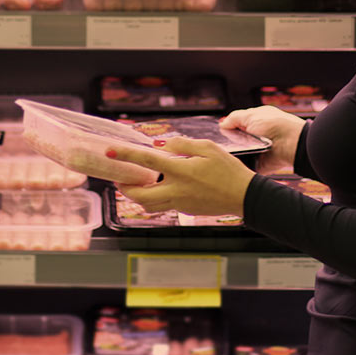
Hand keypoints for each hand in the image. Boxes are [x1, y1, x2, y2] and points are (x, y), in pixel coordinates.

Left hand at [108, 137, 254, 217]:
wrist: (244, 196)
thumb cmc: (229, 170)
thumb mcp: (208, 147)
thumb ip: (182, 144)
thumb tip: (161, 144)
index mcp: (181, 171)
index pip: (146, 160)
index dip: (126, 155)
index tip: (111, 151)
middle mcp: (176, 190)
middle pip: (139, 195)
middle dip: (125, 187)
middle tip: (121, 178)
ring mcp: (180, 203)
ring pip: (148, 205)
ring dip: (137, 196)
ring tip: (136, 184)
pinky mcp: (185, 210)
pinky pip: (163, 206)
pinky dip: (154, 199)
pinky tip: (158, 187)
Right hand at [219, 106, 305, 174]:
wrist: (291, 143)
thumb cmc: (275, 125)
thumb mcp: (251, 115)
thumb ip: (234, 118)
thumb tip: (222, 124)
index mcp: (255, 123)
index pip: (235, 126)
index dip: (225, 130)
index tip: (213, 134)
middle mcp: (255, 137)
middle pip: (234, 141)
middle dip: (226, 143)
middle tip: (216, 145)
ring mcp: (256, 152)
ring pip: (237, 154)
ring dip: (231, 154)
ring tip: (221, 155)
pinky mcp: (258, 165)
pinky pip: (244, 167)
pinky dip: (238, 165)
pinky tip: (229, 164)